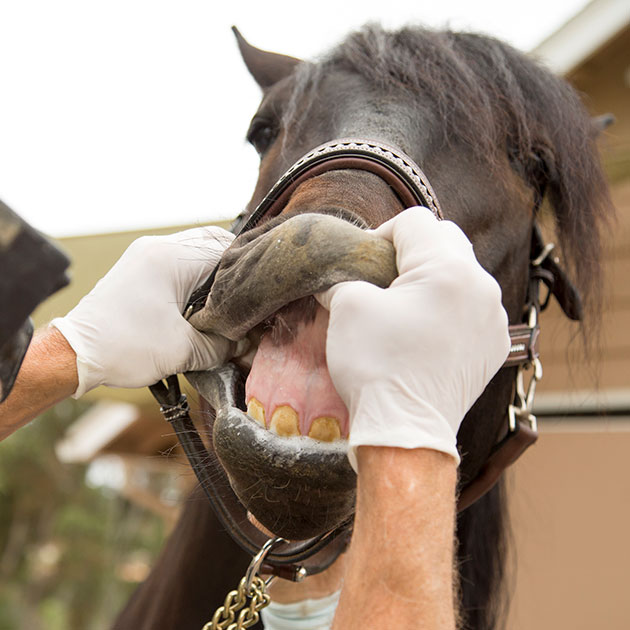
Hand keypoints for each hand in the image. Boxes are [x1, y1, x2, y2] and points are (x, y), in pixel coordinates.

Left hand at [52, 226, 238, 396]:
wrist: (75, 354)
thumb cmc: (122, 347)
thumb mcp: (183, 350)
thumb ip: (222, 345)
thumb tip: (245, 345)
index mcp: (171, 258)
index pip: (227, 250)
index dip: (247, 273)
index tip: (257, 296)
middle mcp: (158, 248)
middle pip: (213, 242)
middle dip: (234, 268)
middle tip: (245, 295)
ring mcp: (146, 255)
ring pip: (196, 250)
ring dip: (214, 272)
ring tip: (225, 301)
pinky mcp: (139, 268)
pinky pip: (178, 262)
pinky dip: (195, 277)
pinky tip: (201, 302)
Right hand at [316, 207, 509, 468]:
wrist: (405, 431)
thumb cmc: (376, 367)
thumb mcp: (347, 307)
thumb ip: (346, 277)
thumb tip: (342, 276)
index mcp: (447, 268)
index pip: (415, 221)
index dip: (383, 233)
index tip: (365, 259)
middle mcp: (481, 286)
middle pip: (446, 239)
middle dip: (413, 250)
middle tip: (385, 276)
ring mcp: (493, 317)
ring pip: (463, 273)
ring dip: (434, 277)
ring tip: (407, 304)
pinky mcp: (494, 345)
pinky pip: (473, 307)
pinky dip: (450, 307)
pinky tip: (427, 330)